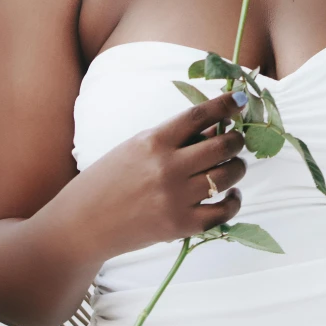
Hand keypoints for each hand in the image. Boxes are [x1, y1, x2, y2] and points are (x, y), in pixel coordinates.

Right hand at [53, 92, 247, 263]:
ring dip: (237, 167)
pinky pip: (223, 212)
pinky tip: (231, 194)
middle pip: (222, 146)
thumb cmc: (111, 177)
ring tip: (233, 166)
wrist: (84, 222)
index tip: (242, 99)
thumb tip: (218, 127)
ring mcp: (175, 198)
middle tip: (236, 140)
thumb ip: (175, 138)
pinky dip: (233, 201)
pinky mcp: (180, 226)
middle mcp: (167, 167)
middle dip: (236, 140)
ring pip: (227, 176)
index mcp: (155, 140)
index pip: (200, 115)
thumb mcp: (138, 145)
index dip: (226, 104)